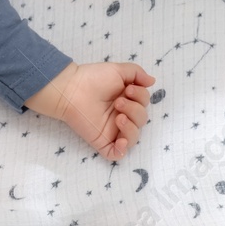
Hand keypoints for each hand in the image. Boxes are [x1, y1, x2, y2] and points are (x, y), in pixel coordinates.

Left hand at [26, 60, 155, 158]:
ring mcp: (112, 130)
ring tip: (118, 117)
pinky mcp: (102, 141)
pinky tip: (120, 141)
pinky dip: (122, 151)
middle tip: (118, 102)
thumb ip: (137, 73)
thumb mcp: (118, 70)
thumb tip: (153, 81)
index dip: (141, 97)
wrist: (71, 89)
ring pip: (133, 138)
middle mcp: (121, 116)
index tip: (128, 90)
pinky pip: (117, 154)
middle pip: (141, 120)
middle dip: (134, 110)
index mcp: (126, 100)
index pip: (144, 104)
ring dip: (131, 128)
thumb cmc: (93, 78)